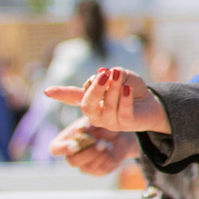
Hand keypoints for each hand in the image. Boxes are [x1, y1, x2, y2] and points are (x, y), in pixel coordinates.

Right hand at [43, 67, 168, 135]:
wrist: (151, 102)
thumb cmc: (131, 87)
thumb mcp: (120, 75)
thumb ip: (110, 75)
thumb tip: (101, 74)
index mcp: (91, 101)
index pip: (73, 97)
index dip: (61, 94)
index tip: (47, 91)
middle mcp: (97, 113)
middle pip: (87, 105)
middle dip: (95, 89)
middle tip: (105, 74)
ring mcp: (110, 121)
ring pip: (107, 106)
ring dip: (114, 89)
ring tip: (119, 75)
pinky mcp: (126, 124)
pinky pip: (123, 113)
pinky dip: (126, 99)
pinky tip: (129, 88)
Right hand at [53, 123, 133, 176]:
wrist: (120, 133)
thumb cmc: (102, 124)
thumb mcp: (96, 120)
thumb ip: (87, 124)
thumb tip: (80, 129)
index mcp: (66, 142)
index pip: (55, 149)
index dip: (63, 148)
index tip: (75, 143)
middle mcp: (73, 156)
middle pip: (72, 162)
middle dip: (87, 153)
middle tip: (101, 142)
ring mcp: (85, 165)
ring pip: (86, 168)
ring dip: (99, 156)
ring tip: (108, 144)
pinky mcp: (99, 171)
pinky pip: (101, 170)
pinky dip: (108, 160)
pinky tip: (112, 149)